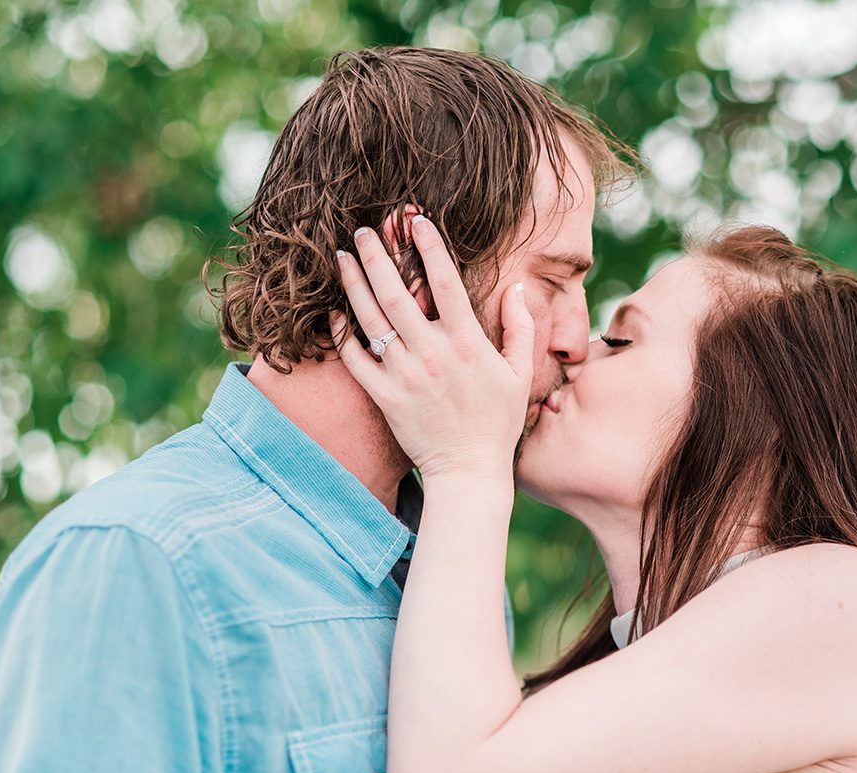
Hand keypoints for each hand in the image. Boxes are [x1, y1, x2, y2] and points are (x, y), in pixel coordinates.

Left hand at [331, 216, 534, 481]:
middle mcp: (433, 353)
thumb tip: (518, 288)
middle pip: (397, 292)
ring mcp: (405, 374)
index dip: (429, 247)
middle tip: (363, 231)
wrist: (468, 468)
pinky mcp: (384, 396)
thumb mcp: (520, 372)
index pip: (444, 282)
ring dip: (354, 284)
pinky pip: (355, 358)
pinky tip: (336, 312)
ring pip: (371, 319)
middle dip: (378, 256)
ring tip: (341, 257)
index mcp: (468, 342)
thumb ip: (520, 328)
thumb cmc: (497, 421)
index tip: (416, 221)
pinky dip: (343, 333)